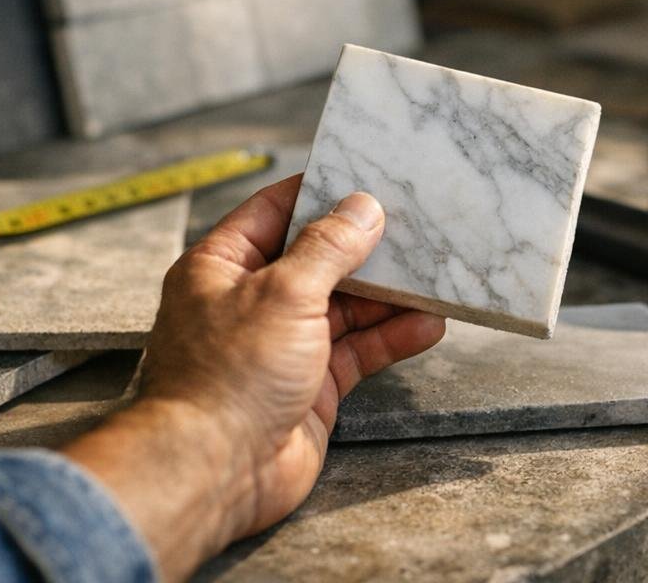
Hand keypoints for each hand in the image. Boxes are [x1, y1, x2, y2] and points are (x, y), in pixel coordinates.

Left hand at [64, 175, 445, 580]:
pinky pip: (357, 351)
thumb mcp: (283, 293)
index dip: (319, 192)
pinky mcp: (309, 386)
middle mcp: (249, 302)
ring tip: (433, 275)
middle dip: (364, 247)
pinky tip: (426, 325)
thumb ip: (328, 248)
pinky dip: (390, 338)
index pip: (275, 211)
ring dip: (387, 294)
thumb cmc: (225, 378)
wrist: (214, 471)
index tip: (365, 177)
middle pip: (317, 259)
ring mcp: (281, 346)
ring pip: (344, 307)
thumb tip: (361, 208)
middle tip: (414, 226)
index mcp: (222, 266)